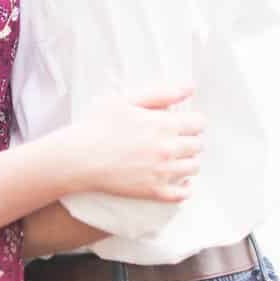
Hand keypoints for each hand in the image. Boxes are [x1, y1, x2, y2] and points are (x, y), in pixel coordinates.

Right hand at [67, 88, 204, 201]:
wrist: (80, 157)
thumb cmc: (99, 125)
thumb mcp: (128, 100)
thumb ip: (162, 93)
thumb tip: (190, 87)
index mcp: (164, 124)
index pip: (199, 124)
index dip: (193, 121)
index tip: (183, 122)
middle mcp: (168, 149)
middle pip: (198, 145)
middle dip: (191, 139)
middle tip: (175, 138)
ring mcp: (162, 172)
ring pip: (193, 167)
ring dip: (188, 160)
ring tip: (173, 156)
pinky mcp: (154, 191)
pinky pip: (183, 194)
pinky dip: (185, 186)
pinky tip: (178, 179)